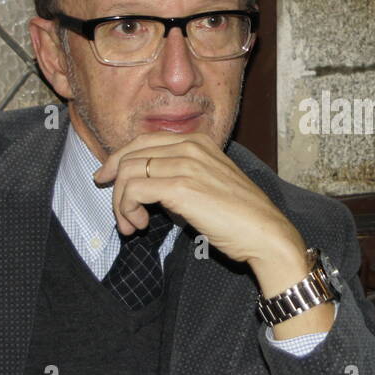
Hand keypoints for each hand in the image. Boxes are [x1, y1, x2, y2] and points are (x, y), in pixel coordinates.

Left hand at [92, 132, 312, 301]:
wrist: (266, 233)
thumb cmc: (240, 217)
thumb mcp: (209, 184)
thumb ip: (182, 176)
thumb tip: (149, 186)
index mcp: (198, 141)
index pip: (143, 141)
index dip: (118, 160)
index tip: (108, 181)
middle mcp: (190, 146)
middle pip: (130, 153)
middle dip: (114, 182)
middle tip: (116, 210)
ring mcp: (186, 164)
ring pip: (127, 173)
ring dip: (121, 203)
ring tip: (132, 226)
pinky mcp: (180, 187)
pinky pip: (133, 190)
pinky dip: (128, 209)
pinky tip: (141, 225)